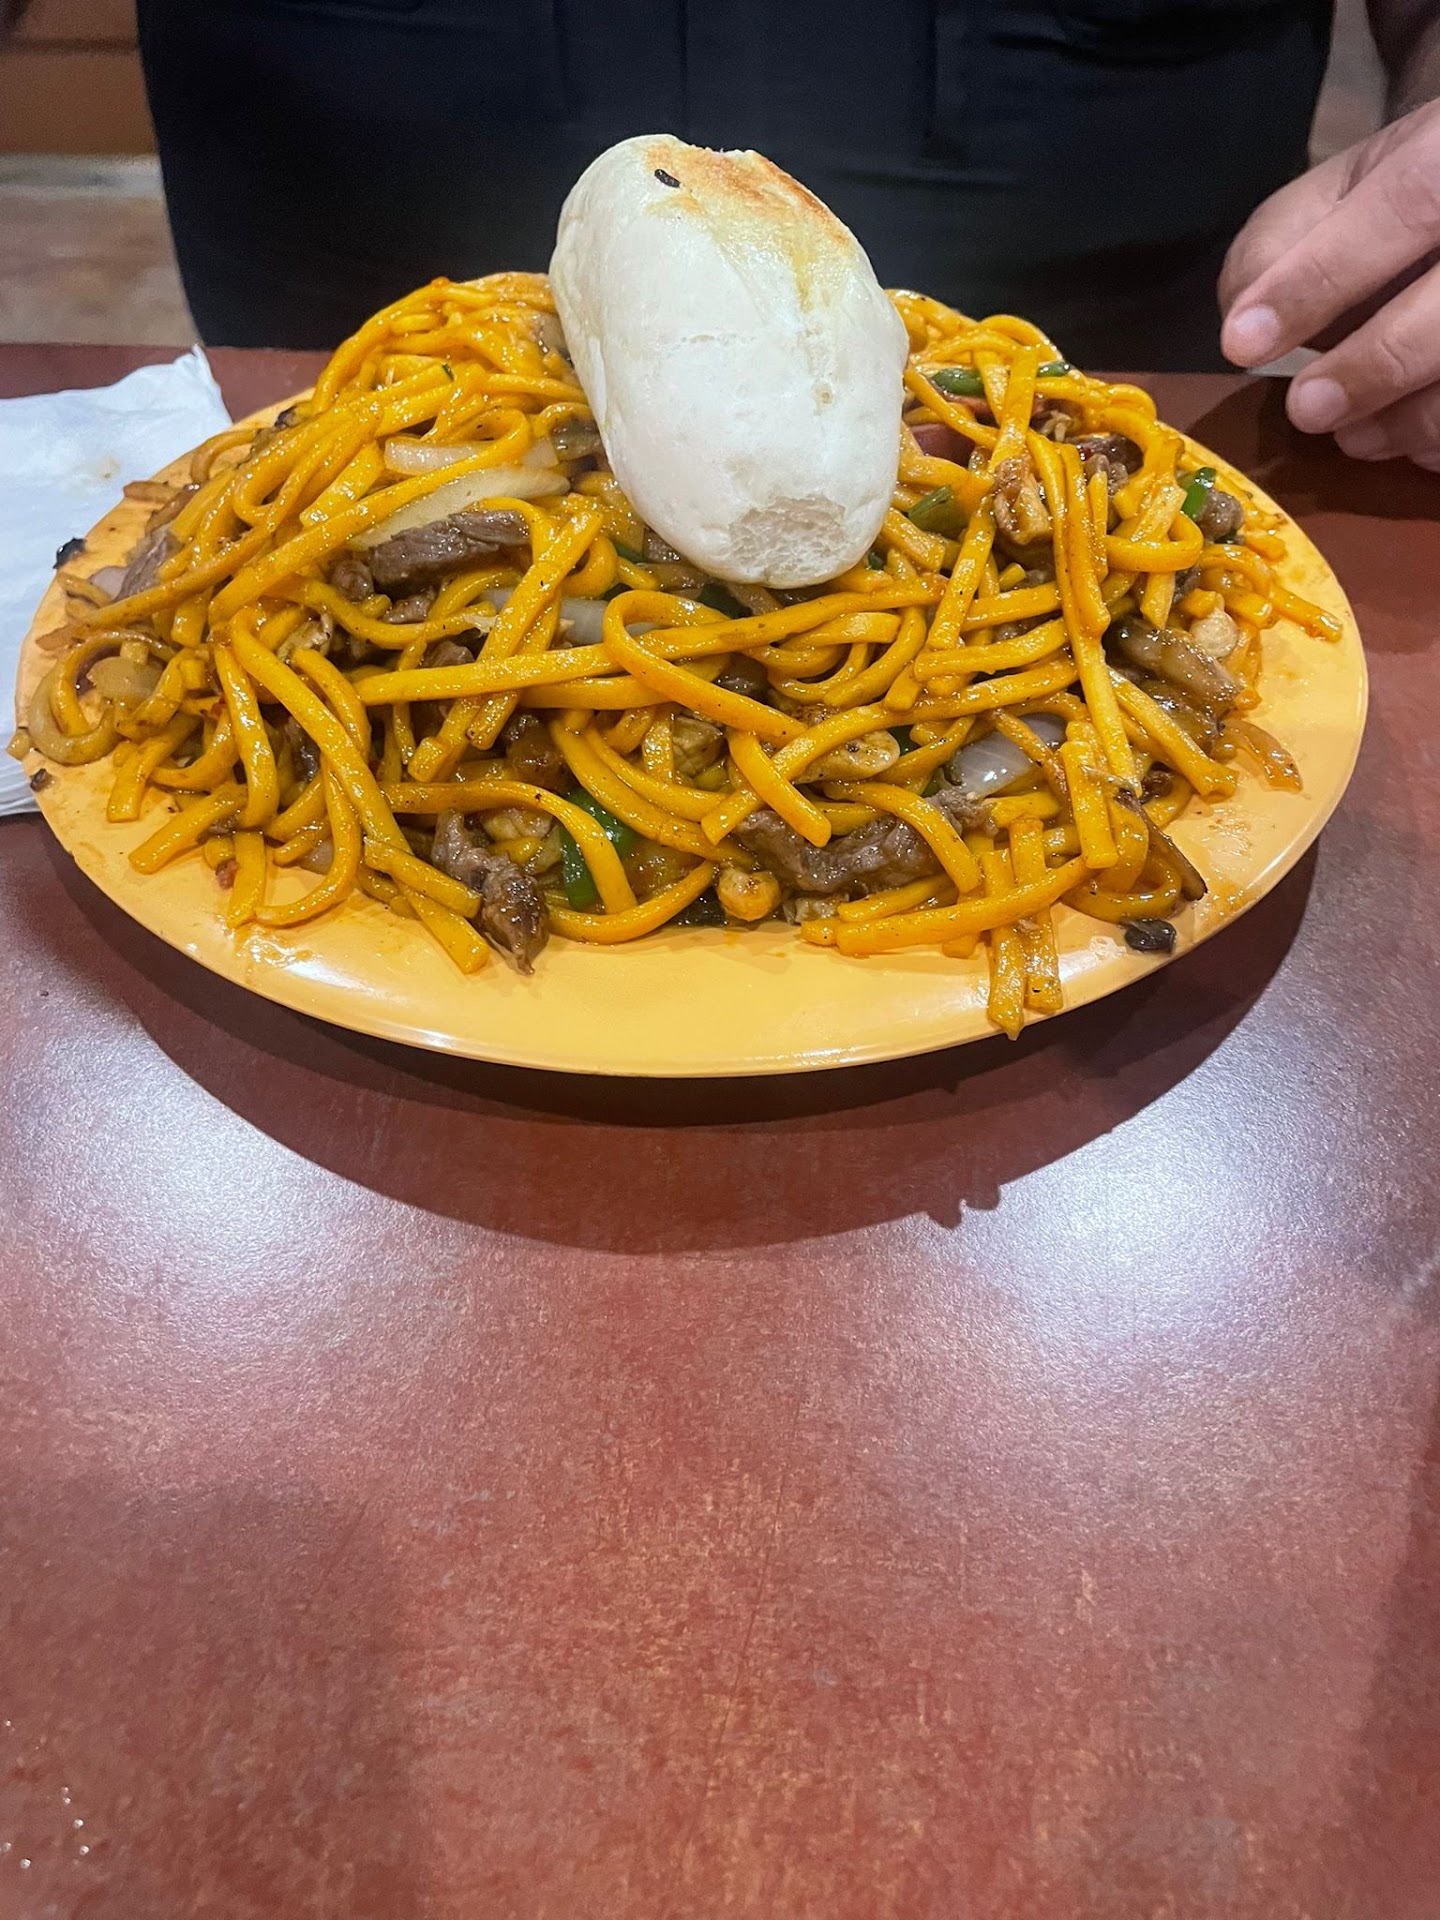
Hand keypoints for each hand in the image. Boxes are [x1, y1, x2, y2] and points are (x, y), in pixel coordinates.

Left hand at [1219, 100, 1439, 467]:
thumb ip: (1283, 237)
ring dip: (1414, 420)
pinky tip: (1413, 441)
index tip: (1245, 343)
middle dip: (1374, 366)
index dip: (1319, 278)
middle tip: (1308, 408)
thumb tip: (1245, 325)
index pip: (1406, 203)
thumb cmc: (1415, 186)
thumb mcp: (1349, 183)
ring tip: (1355, 435)